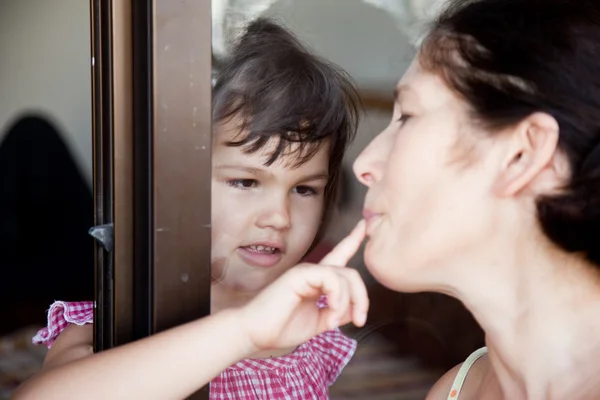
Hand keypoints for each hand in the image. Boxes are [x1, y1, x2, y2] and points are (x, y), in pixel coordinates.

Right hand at [239, 220, 368, 352]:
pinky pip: (332, 278)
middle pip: (351, 273)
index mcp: (317, 281)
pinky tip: (331, 313)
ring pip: (345, 276)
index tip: (364, 225)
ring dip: (348, 302)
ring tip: (335, 322)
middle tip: (360, 321)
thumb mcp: (319, 321)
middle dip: (362, 297)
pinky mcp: (300, 274)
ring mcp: (306, 271)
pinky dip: (338, 297)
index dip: (352, 240)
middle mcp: (313, 272)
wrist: (256, 333)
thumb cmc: (281, 327)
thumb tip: (356, 309)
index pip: (339, 255)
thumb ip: (338, 312)